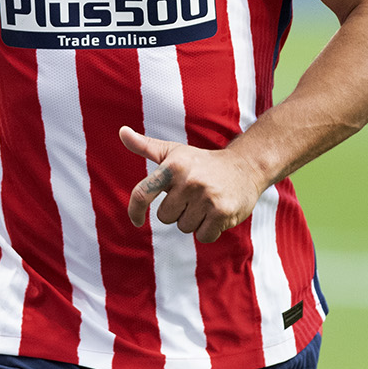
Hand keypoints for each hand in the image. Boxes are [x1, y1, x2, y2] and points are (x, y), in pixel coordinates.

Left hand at [120, 125, 269, 243]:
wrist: (246, 166)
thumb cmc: (202, 161)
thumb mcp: (174, 152)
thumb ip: (145, 146)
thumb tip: (121, 132)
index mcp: (173, 166)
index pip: (143, 193)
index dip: (134, 210)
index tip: (136, 220)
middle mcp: (189, 180)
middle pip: (165, 217)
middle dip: (177, 211)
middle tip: (194, 195)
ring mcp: (207, 197)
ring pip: (184, 227)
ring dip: (194, 219)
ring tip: (207, 201)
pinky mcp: (222, 212)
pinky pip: (203, 236)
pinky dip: (209, 229)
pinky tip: (217, 212)